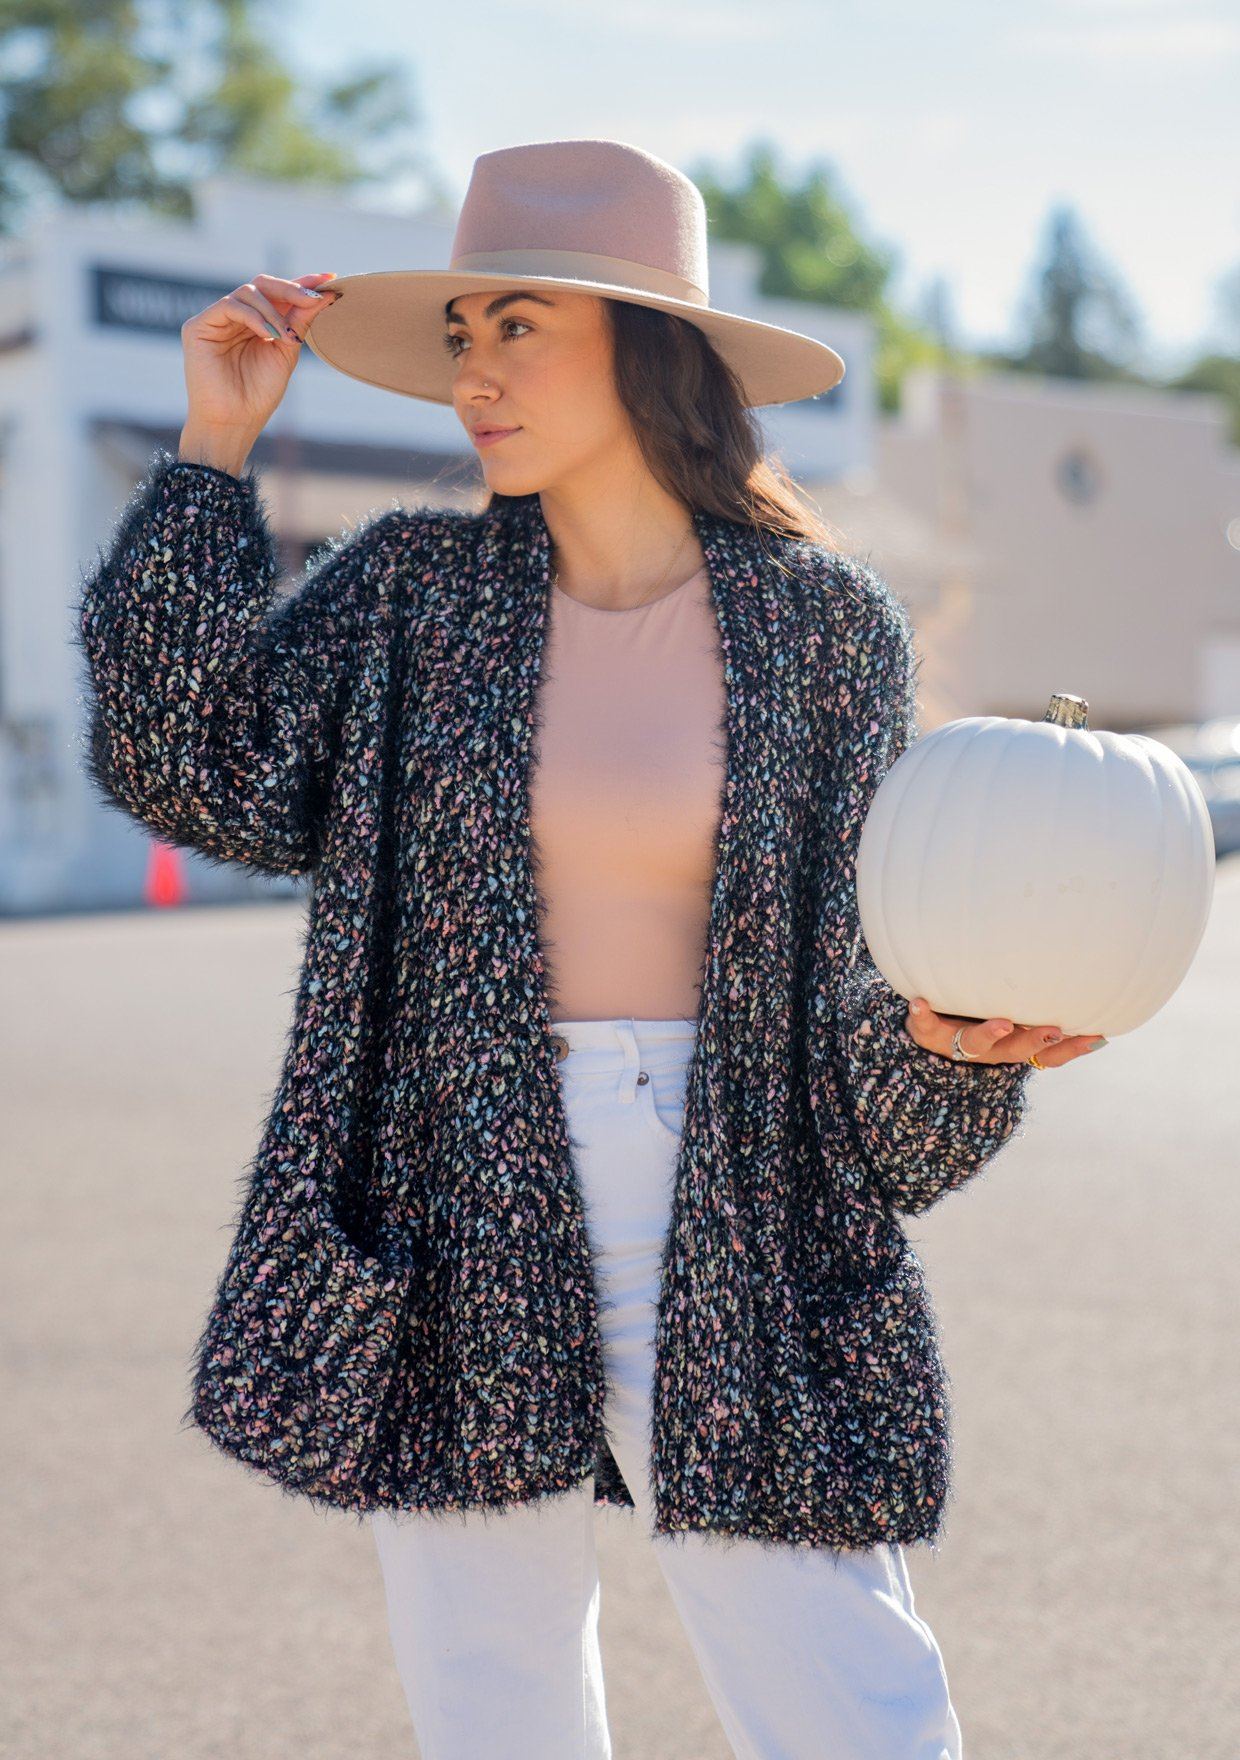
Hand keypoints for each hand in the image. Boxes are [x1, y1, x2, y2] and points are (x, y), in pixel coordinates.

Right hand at [179, 271, 340, 452]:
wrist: (234, 423)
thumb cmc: (258, 394)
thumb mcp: (286, 351)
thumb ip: (299, 321)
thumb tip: (324, 294)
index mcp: (255, 323)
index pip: (277, 294)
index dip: (302, 284)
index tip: (330, 280)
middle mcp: (235, 318)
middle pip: (262, 285)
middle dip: (291, 289)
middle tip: (313, 298)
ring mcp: (216, 320)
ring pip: (248, 292)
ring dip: (273, 311)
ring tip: (286, 336)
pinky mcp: (199, 326)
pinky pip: (230, 305)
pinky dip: (254, 316)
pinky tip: (268, 334)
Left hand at [903, 998, 1107, 1067]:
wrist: (922, 1038)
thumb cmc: (978, 1018)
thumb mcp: (1011, 1016)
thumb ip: (1036, 1001)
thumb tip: (1083, 978)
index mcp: (1011, 1048)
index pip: (1047, 1055)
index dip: (1071, 1048)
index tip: (1095, 1035)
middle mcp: (988, 1050)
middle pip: (1015, 1051)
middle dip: (1034, 1040)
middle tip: (1053, 1029)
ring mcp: (957, 1043)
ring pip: (975, 1044)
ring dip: (988, 1034)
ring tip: (1002, 1023)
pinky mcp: (927, 1032)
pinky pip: (924, 1024)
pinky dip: (921, 1014)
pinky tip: (918, 1001)